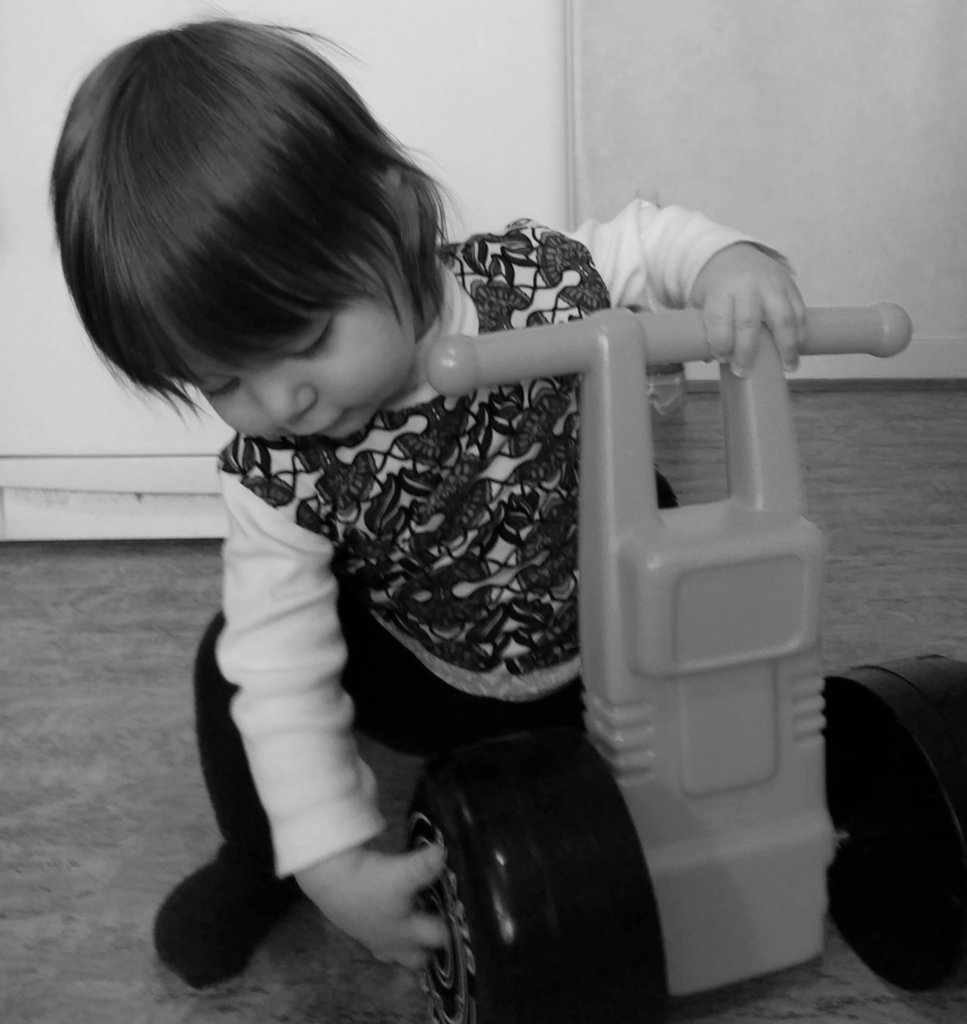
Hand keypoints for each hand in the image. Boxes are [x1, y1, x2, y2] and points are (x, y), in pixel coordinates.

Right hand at [296, 842, 447, 967]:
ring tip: (421, 926)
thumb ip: (424, 866)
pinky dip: (391, 936)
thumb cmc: (369, 883)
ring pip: (399, 954)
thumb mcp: (400, 873)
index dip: (454, 930)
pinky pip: (382, 943)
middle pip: (419, 957)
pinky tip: (394, 919)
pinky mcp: (361, 931)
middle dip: (432, 948)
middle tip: (444, 928)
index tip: (464, 917)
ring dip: (411, 945)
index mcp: (408, 932)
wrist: (330, 882)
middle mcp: (394, 942)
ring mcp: (375, 939)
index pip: (440, 938)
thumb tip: (443, 853)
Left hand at [688, 243, 806, 375]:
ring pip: (783, 317)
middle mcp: (747, 286)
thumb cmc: (716, 288)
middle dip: (747, 352)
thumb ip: (703, 328)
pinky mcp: (790, 286)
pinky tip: (798, 349)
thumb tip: (711, 359)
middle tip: (744, 372)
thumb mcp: (701, 302)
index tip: (722, 359)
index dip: (721, 344)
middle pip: (748, 322)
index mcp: (721, 290)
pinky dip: (801, 332)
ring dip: (787, 345)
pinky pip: (799, 311)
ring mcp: (772, 285)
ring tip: (788, 367)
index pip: (720, 320)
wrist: (733, 255)